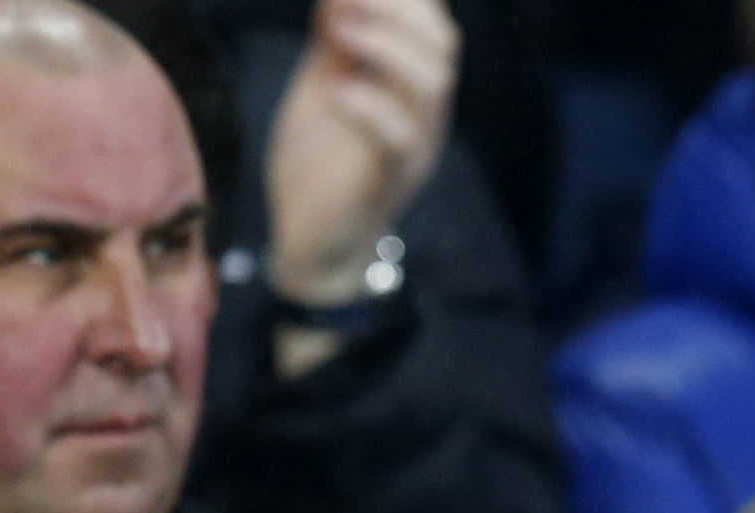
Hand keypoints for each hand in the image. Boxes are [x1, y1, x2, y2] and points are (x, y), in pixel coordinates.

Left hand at [261, 0, 454, 304]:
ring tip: (336, 29)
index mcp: (411, 87)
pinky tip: (336, 90)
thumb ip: (335, 44)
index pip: (431, 25)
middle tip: (342, 2)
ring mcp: (413, 148)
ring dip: (384, 45)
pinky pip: (399, 139)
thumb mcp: (324, 89)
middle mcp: (424, 114)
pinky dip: (370, 106)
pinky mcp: (386, 182)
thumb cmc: (318, 166)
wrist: (312, 248)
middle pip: (442, 44)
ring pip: (431, 84)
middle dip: (397, 7)